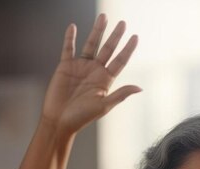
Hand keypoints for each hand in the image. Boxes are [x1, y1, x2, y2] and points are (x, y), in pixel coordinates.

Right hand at [41, 14, 140, 133]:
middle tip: (122, 23)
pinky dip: (70, 38)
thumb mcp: (104, 105)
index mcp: (105, 80)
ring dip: (97, 31)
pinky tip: (73, 27)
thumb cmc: (81, 117)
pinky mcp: (65, 66)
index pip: (120, 60)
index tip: (135, 36)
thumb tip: (139, 88)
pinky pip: (68, 49)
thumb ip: (120, 94)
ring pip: (91, 45)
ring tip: (103, 17)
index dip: (128, 49)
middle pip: (108, 49)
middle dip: (115, 36)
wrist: (59, 121)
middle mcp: (95, 71)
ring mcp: (80, 67)